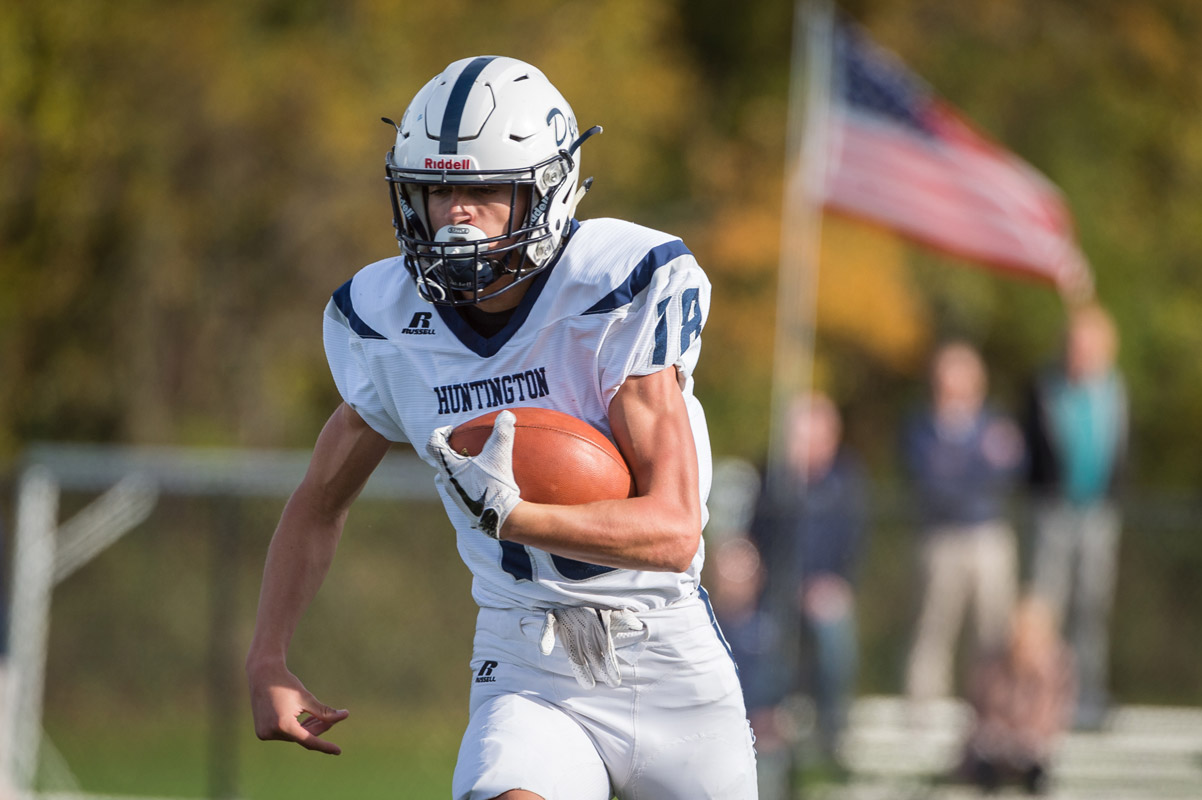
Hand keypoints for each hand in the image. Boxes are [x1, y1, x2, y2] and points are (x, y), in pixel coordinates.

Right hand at [247, 664, 348, 754]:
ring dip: (308, 728)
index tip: (338, 751)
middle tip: (332, 719)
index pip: (309, 740)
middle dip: (318, 728)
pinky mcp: (262, 731)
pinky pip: (285, 733)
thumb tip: (344, 716)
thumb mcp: (306, 698)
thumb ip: (324, 712)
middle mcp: (272, 733)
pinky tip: (307, 720)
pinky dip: (296, 728)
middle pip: (302, 736)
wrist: (262, 675)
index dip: (325, 746)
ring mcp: (265, 734)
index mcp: (283, 725)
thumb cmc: (286, 684)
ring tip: (319, 717)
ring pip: (294, 736)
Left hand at [426, 409, 522, 539]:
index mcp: (448, 467)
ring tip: (476, 460)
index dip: (439, 433)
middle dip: (451, 449)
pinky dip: (469, 477)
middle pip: (441, 459)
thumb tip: (506, 414)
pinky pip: (461, 486)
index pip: (433, 444)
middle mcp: (447, 481)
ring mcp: (454, 494)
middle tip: (465, 443)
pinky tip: (486, 477)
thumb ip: (502, 432)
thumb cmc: (495, 485)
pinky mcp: (464, 503)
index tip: (452, 430)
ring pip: (450, 474)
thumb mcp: (500, 455)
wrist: (500, 518)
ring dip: (460, 465)